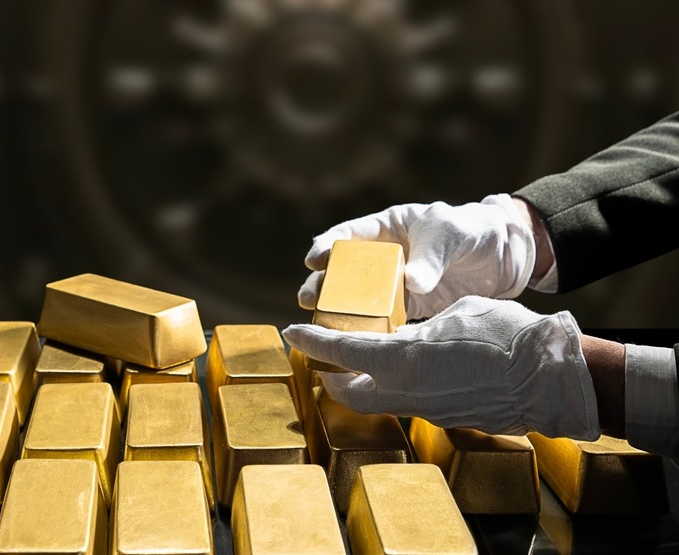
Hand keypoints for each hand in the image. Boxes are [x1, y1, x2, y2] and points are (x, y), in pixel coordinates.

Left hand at [282, 296, 599, 439]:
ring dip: (364, 385)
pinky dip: (395, 389)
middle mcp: (405, 391)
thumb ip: (417, 328)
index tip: (293, 332)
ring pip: (378, 402)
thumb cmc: (504, 333)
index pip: (339, 353)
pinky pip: (408, 404)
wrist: (550, 376)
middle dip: (330, 376)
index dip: (312, 343)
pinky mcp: (446, 419)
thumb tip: (403, 336)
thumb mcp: (452, 315)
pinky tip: (405, 372)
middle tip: (322, 359)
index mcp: (401, 359)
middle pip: (348, 393)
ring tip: (361, 365)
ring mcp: (426, 411)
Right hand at [298, 194, 536, 318]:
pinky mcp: (408, 309)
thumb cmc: (473, 230)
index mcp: (386, 229)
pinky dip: (368, 330)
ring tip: (322, 324)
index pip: (347, 236)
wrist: (505, 256)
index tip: (313, 260)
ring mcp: (392, 285)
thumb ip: (431, 258)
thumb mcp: (451, 234)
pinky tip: (356, 342)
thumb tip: (412, 283)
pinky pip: (382, 320)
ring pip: (356, 299)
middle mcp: (382, 258)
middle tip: (308, 299)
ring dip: (338, 312)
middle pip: (342, 272)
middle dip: (321, 285)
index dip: (326, 246)